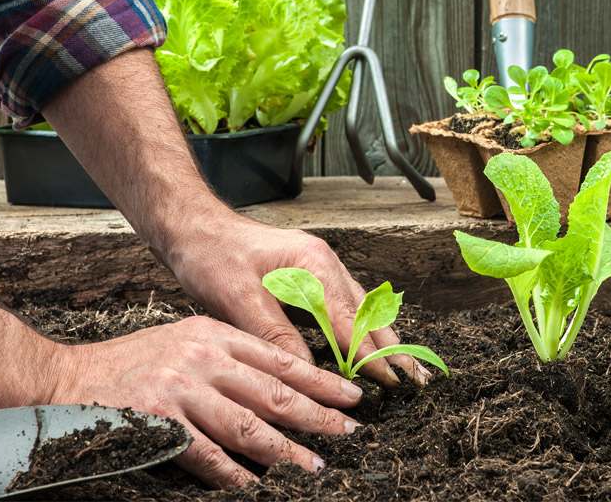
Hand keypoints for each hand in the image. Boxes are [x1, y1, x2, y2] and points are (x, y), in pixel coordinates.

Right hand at [47, 314, 361, 486]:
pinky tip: (255, 485)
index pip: (279, 358)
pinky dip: (234, 473)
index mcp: (213, 334)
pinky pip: (207, 455)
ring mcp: (181, 390)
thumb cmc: (130, 364)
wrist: (66, 379)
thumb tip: (277, 387)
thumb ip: (226, 358)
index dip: (319, 379)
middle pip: (273, 391)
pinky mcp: (159, 422)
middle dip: (317, 415)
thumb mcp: (183, 341)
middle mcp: (202, 357)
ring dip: (285, 450)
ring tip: (314, 466)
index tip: (350, 396)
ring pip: (248, 425)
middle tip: (349, 433)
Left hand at [164, 217, 430, 386]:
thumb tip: (306, 372)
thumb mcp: (238, 298)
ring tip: (405, 369)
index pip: (350, 320)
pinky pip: (346, 305)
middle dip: (392, 347)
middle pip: (368, 312)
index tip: (391, 383)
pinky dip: (362, 328)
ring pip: (362, 308)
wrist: (194, 226)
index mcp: (313, 264)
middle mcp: (325, 263)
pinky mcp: (310, 275)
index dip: (370, 355)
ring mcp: (320, 267)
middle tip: (417, 381)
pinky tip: (370, 346)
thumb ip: (275, 334)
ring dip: (382, 339)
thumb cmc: (212, 256)